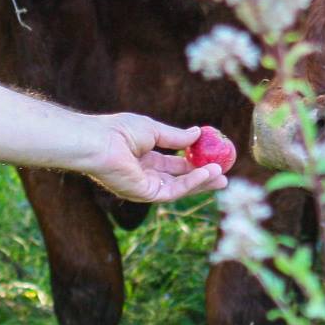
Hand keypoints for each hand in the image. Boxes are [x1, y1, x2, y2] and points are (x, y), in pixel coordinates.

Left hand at [82, 114, 227, 203]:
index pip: (173, 164)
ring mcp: (145, 186)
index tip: (213, 159)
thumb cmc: (119, 131)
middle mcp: (145, 175)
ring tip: (222, 174)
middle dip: (202, 178)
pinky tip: (207, 173)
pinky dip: (191, 183)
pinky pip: (173, 191)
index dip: (193, 163)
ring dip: (201, 181)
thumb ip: (176, 136)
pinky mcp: (145, 194)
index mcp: (144, 158)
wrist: (99, 141)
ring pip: (179, 188)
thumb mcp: (153, 129)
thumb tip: (198, 133)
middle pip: (179, 179)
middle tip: (224, 174)